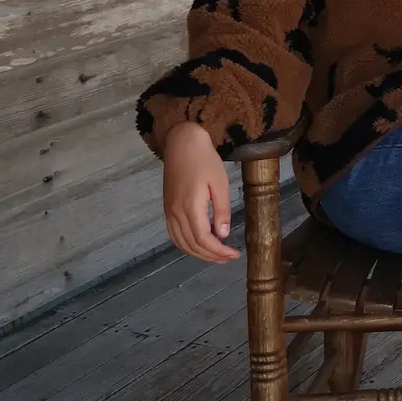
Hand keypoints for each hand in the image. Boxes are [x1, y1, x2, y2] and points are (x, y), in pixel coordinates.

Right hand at [162, 121, 240, 261]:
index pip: (204, 239)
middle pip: (192, 245)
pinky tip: (197, 246)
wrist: (182, 142)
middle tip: (228, 258)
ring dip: (198, 254)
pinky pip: (174, 235)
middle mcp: (176, 212)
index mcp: (190, 206)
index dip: (219, 251)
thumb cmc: (204, 159)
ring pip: (181, 243)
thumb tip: (222, 235)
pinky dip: (185, 245)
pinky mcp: (167, 208)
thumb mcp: (220, 183)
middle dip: (211, 256)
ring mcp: (169, 211)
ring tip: (216, 257)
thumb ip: (222, 210)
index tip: (234, 254)